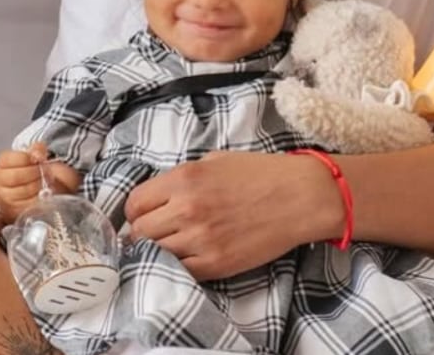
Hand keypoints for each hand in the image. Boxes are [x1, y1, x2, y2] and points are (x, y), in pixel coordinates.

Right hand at [0, 143, 79, 221]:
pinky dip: (40, 199)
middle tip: (45, 172)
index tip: (37, 159)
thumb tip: (38, 151)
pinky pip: (29, 205)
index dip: (25, 158)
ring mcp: (5, 197)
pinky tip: (44, 194)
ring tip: (46, 183)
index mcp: (2, 164)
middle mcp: (0, 181)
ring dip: (39, 186)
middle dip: (34, 173)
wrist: (43, 191)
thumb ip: (37, 149)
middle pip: (15, 176)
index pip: (6, 159)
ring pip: (23, 191)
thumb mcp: (38, 156)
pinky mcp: (15, 211)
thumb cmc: (38, 172)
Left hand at [124, 151, 334, 279]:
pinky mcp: (216, 264)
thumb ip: (180, 178)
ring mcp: (200, 239)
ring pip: (155, 254)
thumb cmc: (259, 174)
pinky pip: (181, 271)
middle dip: (141, 233)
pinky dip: (178, 267)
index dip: (134, 211)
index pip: (134, 203)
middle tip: (152, 234)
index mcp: (182, 179)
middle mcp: (186, 209)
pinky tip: (186, 258)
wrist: (300, 197)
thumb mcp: (212, 161)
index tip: (141, 215)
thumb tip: (157, 196)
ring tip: (168, 247)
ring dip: (156, 252)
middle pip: (139, 231)